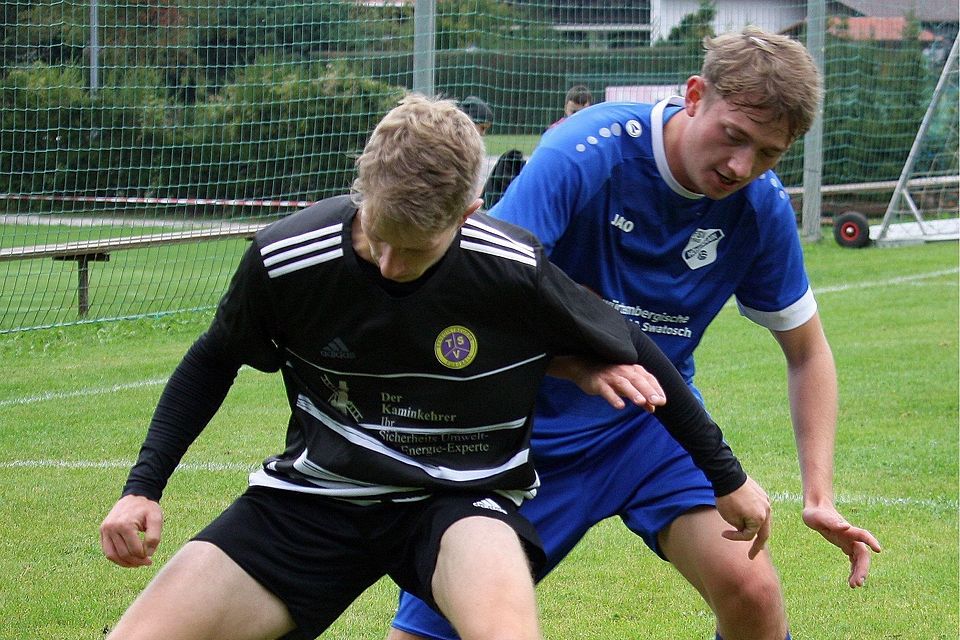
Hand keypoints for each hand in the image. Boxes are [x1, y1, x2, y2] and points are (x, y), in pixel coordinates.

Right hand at [100, 494, 163, 567]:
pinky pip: (107, 550)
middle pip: (123, 554)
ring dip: (124, 563)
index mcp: (125, 524)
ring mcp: (105, 529)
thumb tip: (148, 554)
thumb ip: (154, 537)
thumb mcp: (156, 519)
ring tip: (137, 564)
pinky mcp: (102, 531)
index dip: (143, 557)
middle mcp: (112, 527)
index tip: (150, 558)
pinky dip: (116, 558)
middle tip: (146, 562)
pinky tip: (127, 559)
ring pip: (112, 555)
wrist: (136, 496)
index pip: (134, 550)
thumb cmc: (147, 508)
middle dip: (135, 561)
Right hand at [548, 357, 665, 410]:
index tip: (663, 401)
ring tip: (641, 402)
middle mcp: (623, 371)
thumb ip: (640, 396)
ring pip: (624, 384)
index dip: (656, 389)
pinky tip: (620, 406)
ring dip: (633, 393)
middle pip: (638, 380)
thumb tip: (654, 408)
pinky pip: (607, 390)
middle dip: (648, 391)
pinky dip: (613, 398)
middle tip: (658, 402)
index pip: (647, 378)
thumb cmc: (608, 376)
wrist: (583, 366)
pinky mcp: (598, 382)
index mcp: (632, 370)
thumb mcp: (626, 386)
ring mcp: (610, 376)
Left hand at [715, 475, 771, 558]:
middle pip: (764, 533)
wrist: (728, 476)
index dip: (735, 537)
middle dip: (758, 546)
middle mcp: (767, 511)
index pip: (749, 536)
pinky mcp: (762, 494)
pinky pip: (762, 510)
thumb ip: (741, 528)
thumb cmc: (727, 498)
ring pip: (764, 521)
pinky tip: (752, 521)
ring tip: (756, 541)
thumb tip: (746, 529)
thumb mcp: (730, 518)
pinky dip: (757, 518)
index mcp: (760, 519)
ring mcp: (766, 502)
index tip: (723, 533)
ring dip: (758, 530)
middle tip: (752, 556)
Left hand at [802, 504, 881, 587]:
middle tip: (857, 584)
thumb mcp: (819, 518)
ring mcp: (849, 541)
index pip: (863, 535)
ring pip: (859, 559)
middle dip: (862, 568)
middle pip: (862, 554)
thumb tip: (846, 526)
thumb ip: (831, 522)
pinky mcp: (845, 545)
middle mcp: (851, 536)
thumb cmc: (816, 514)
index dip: (871, 541)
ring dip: (859, 572)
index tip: (878, 550)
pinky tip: (851, 581)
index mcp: (847, 529)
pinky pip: (853, 560)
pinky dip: (854, 570)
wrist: (815, 510)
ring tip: (853, 586)